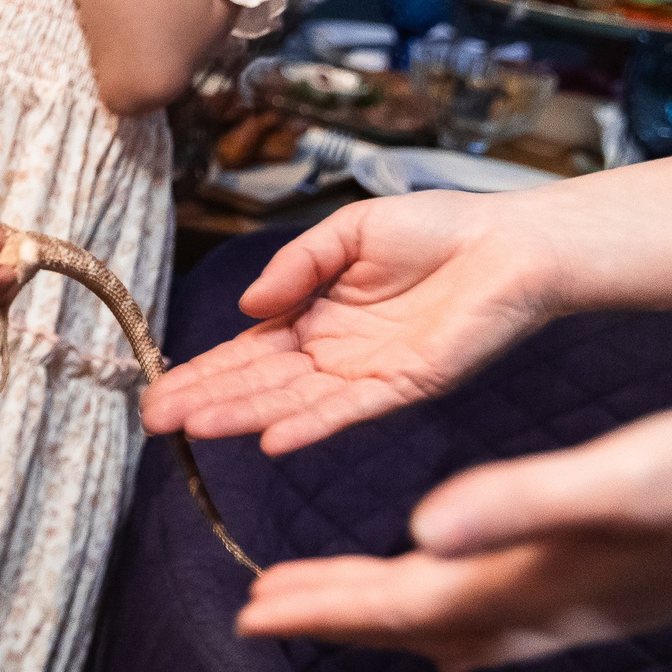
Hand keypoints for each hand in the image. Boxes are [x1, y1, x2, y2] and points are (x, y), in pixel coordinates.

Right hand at [141, 192, 563, 454]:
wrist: (516, 242)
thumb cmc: (442, 229)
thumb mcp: (349, 232)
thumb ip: (296, 266)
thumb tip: (248, 306)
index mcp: (316, 317)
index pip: (248, 352)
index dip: (204, 371)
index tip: (159, 391)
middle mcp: (334, 354)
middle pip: (259, 384)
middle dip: (206, 400)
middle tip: (155, 421)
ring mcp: (367, 375)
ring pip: (292, 401)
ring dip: (243, 416)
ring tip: (194, 429)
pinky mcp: (407, 386)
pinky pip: (350, 412)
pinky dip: (311, 427)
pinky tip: (272, 442)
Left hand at [234, 401, 671, 671]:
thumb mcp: (626, 479)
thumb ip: (520, 504)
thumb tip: (423, 529)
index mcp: (530, 583)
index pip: (395, 607)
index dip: (318, 609)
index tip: (248, 612)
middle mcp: (546, 610)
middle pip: (408, 622)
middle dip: (330, 615)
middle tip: (256, 611)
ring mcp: (580, 609)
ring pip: (449, 623)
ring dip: (379, 613)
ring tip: (323, 603)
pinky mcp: (607, 592)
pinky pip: (498, 619)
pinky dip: (449, 618)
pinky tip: (450, 627)